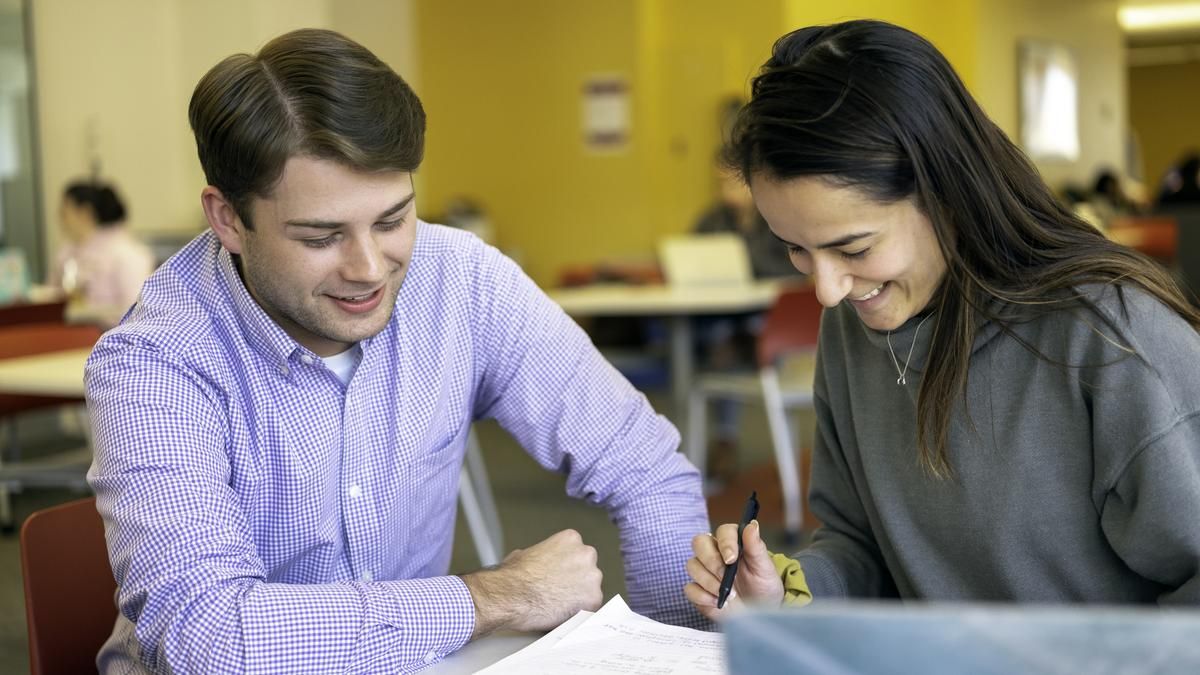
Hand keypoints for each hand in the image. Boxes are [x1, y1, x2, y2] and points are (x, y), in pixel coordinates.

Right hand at [460, 529, 602, 636]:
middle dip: (577, 580)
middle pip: (588, 569)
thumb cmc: (514, 577)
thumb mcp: (524, 554)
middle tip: (560, 591)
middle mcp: (585, 554)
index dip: (568, 567)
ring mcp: (592, 577)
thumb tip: (539, 562)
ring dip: (579, 597)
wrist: (511, 596)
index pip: (577, 553)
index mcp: (570, 539)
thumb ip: (542, 555)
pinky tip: (564, 615)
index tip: (560, 576)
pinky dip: (580, 613)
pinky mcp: (593, 599)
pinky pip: (591, 608)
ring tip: (559, 605)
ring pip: (591, 589)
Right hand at [684, 519, 782, 620]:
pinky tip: (717, 602)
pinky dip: (703, 597)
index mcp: (732, 542)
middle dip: (712, 562)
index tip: (731, 559)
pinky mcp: (698, 589)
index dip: (725, 543)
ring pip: (692, 565)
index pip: (723, 531)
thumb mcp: (764, 567)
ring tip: (729, 595)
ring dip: (709, 582)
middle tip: (726, 577)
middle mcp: (714, 552)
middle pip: (699, 543)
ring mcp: (704, 570)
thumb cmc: (762, 585)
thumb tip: (752, 525)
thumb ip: (756, 546)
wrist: (759, 610)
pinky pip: (690, 589)